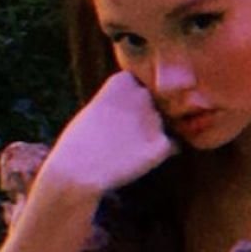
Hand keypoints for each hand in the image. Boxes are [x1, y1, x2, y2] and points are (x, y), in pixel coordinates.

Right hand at [38, 72, 177, 201]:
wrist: (77, 171)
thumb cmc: (79, 143)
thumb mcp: (96, 108)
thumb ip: (121, 101)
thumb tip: (144, 107)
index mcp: (123, 80)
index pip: (138, 88)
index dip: (128, 106)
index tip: (112, 119)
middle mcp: (142, 94)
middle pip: (153, 105)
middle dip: (144, 118)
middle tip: (122, 138)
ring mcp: (154, 118)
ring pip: (163, 125)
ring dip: (152, 136)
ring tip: (127, 151)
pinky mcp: (162, 144)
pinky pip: (173, 146)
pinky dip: (160, 154)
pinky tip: (139, 160)